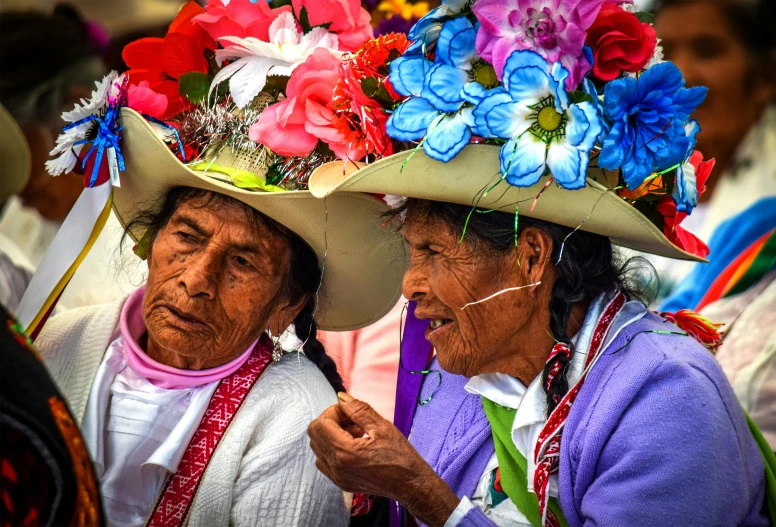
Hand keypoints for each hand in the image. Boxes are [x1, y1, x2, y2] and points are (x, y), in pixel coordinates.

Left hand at [307, 393, 459, 526]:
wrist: (410, 485)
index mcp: (345, 452)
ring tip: (355, 432)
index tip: (350, 411)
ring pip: (318, 447)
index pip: (321, 424)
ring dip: (331, 435)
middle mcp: (336, 467)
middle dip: (331, 421)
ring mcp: (336, 477)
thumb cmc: (401, 457)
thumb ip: (358, 409)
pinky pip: (324, 461)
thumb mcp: (382, 427)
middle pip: (315, 435)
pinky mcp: (340, 482)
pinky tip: (352, 445)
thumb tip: (341, 397)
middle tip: (352, 420)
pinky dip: (333, 448)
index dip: (333, 411)